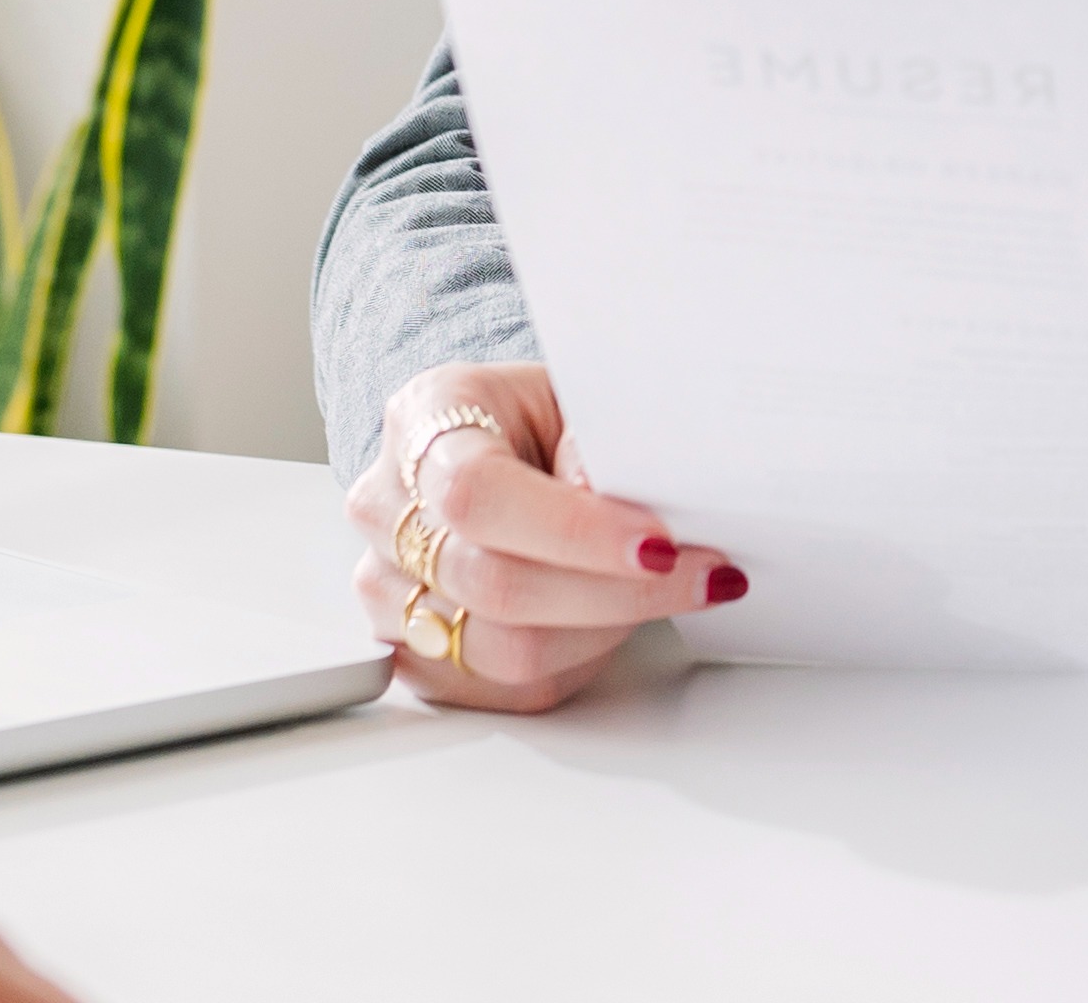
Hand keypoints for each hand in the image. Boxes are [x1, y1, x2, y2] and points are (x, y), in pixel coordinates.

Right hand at [339, 361, 741, 712]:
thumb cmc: (545, 422)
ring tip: (662, 594)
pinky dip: (577, 659)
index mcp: (425, 418)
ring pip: (503, 649)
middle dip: (616, 591)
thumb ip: (594, 444)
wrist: (505, 449)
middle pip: (493, 583)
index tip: (658, 545)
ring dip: (604, 630)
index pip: (478, 491)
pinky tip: (610, 618)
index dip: (572, 530)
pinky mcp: (411, 651)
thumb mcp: (581, 399)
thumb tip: (615, 501)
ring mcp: (386, 586)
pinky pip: (505, 688)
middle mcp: (385, 504)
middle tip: (701, 575)